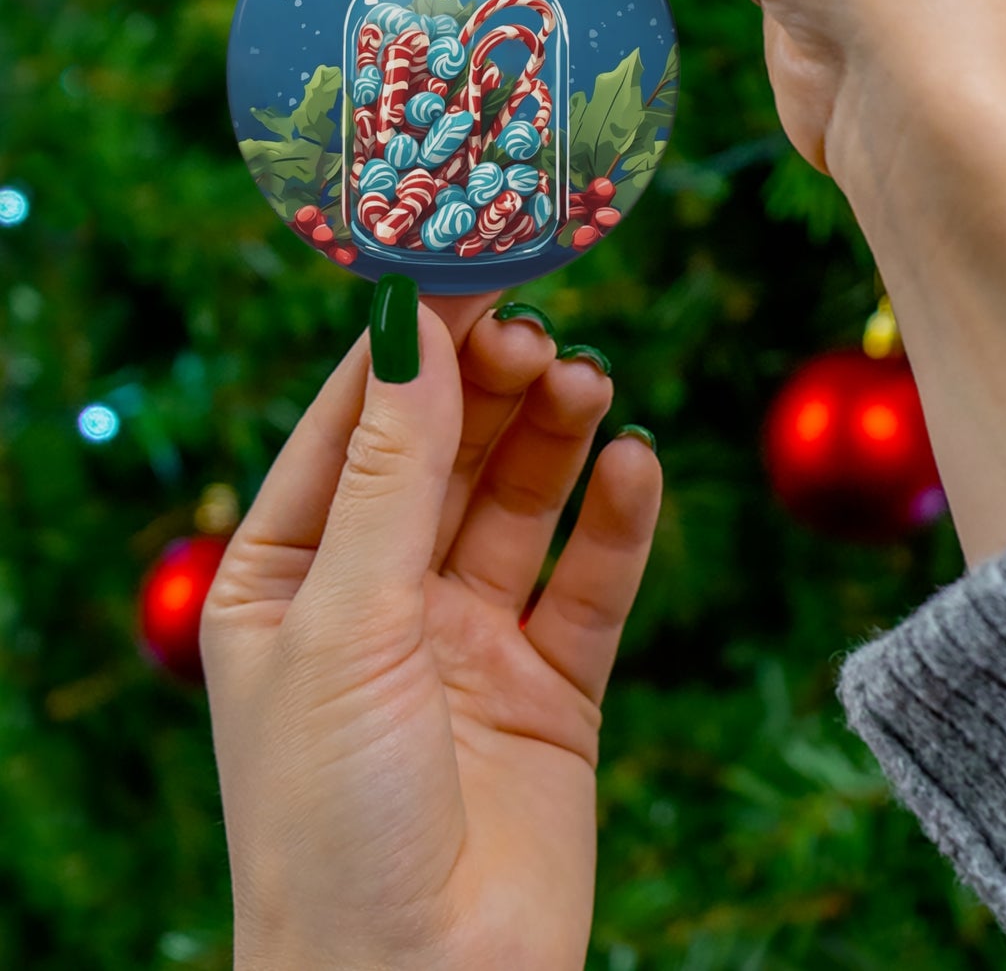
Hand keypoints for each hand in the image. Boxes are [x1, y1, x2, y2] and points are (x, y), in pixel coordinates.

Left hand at [201, 292, 661, 970]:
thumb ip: (391, 473)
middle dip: (491, 386)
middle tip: (540, 330)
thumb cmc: (331, 820)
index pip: (354, 424)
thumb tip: (414, 329)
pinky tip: (636, 467)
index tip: (470, 265)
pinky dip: (617, 521)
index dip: (411, 344)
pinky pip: (591, 581)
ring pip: (521, 502)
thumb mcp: (346, 623)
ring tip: (587, 382)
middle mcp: (380, 596)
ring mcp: (469, 638)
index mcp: (289, 576)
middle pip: (447, 451)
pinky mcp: (552, 684)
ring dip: (555, 436)